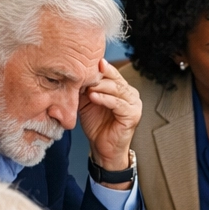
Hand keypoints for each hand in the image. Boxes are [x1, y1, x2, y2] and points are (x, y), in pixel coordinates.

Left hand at [79, 58, 141, 178]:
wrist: (103, 148)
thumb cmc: (96, 125)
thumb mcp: (87, 101)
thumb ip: (85, 87)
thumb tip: (74, 72)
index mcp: (122, 88)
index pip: (111, 73)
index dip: (98, 67)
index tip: (83, 62)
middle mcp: (130, 94)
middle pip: (114, 78)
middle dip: (98, 75)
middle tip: (82, 73)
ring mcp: (134, 104)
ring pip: (117, 89)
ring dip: (100, 86)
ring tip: (86, 86)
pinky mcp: (133, 115)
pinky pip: (118, 103)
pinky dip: (105, 99)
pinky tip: (93, 97)